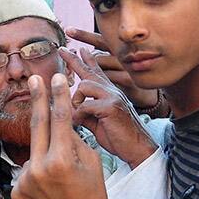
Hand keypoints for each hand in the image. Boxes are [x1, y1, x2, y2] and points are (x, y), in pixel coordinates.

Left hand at [12, 73, 114, 198]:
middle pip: (37, 125)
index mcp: (61, 159)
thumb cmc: (93, 195)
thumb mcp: (91, 163)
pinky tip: (50, 191)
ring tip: (60, 181)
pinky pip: (28, 173)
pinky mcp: (16, 192)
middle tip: (34, 79)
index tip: (55, 77)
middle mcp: (38, 168)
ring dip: (46, 158)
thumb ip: (71, 140)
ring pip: (35, 154)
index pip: (59, 118)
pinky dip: (38, 176)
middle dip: (37, 100)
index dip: (57, 95)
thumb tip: (58, 124)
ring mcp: (24, 181)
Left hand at [59, 47, 156, 168]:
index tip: (77, 49)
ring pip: (84, 86)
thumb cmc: (117, 137)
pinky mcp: (111, 106)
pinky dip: (79, 115)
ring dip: (76, 101)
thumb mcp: (97, 121)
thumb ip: (85, 112)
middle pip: (89, 71)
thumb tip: (69, 108)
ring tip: (79, 115)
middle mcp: (111, 90)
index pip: (95, 72)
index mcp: (108, 93)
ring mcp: (113, 96)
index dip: (86, 60)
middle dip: (74, 60)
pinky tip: (81, 123)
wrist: (137, 149)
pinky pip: (85, 104)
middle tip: (61, 50)